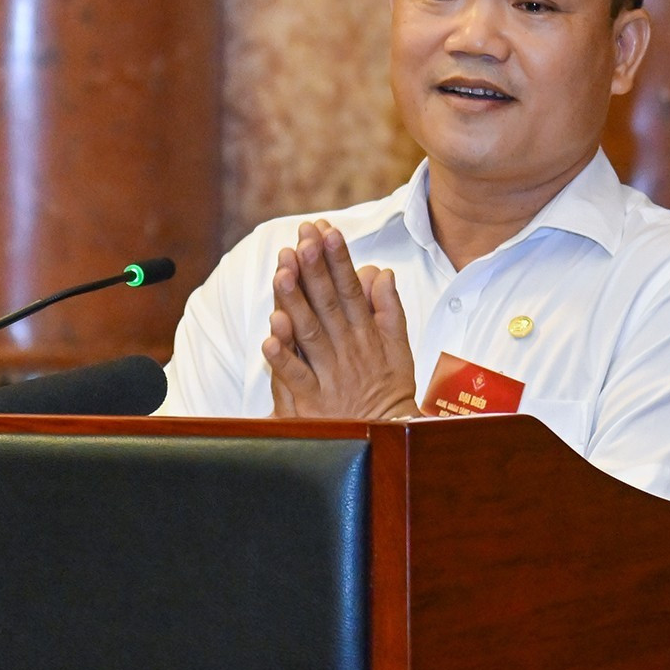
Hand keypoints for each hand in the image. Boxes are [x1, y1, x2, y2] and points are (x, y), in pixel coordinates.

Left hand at [263, 221, 417, 419]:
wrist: (389, 437)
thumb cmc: (390, 391)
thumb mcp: (400, 349)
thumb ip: (390, 310)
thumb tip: (382, 272)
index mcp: (366, 335)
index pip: (351, 290)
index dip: (338, 260)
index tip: (328, 231)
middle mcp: (347, 350)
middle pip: (328, 304)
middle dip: (314, 269)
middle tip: (301, 239)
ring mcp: (329, 374)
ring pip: (310, 333)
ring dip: (295, 303)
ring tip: (282, 274)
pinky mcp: (313, 400)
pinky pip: (296, 375)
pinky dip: (283, 356)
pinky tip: (270, 334)